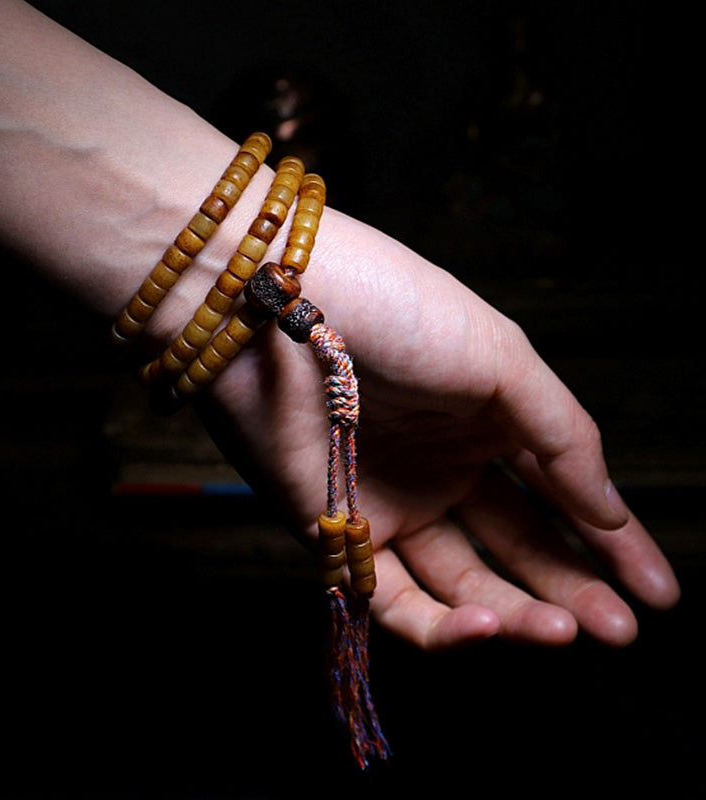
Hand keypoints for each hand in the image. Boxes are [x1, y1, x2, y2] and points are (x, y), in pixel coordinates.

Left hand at [193, 208, 680, 649]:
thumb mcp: (500, 355)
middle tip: (622, 627)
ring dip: (519, 613)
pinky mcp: (336, 534)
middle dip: (572, 587)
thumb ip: (561, 435)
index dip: (611, 542)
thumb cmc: (392, 308)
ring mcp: (390, 502)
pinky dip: (444, 626)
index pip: (558, 492)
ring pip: (463, 583)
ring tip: (570, 630)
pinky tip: (492, 627)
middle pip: (516, 545)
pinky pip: (394, 600)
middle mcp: (439, 465)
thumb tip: (610, 509)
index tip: (659, 588)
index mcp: (483, 417)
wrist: (275, 303)